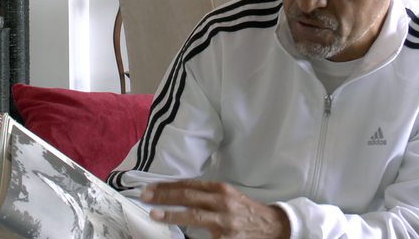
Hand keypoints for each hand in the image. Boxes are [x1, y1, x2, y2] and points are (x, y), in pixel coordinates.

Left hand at [141, 179, 290, 238]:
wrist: (273, 226)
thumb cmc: (246, 211)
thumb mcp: (228, 197)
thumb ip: (207, 195)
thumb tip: (179, 195)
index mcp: (221, 189)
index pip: (190, 185)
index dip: (170, 185)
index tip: (152, 187)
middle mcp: (222, 202)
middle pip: (189, 196)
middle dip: (165, 196)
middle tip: (146, 196)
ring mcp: (224, 221)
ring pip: (193, 215)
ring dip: (172, 214)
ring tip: (154, 214)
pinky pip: (205, 238)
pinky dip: (189, 236)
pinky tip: (176, 235)